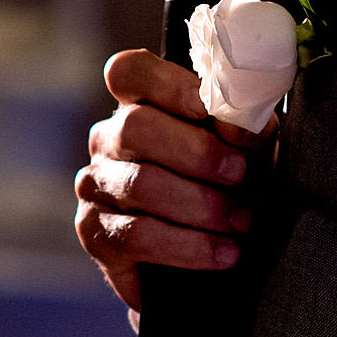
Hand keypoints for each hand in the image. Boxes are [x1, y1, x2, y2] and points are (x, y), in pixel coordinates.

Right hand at [74, 49, 277, 312]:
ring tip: (241, 222)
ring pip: (140, 184)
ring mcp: (95, 184)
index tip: (210, 110)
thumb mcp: (241, 152)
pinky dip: (189, 246)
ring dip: (201, 205)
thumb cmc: (226, 190)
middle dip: (197, 153)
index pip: (129, 72)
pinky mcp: (93, 232)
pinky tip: (224, 253)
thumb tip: (243, 129)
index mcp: (139, 105)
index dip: (171, 86)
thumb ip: (240, 131)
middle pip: (136, 127)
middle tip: (240, 175)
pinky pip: (139, 235)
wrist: (201, 264)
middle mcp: (108, 139)